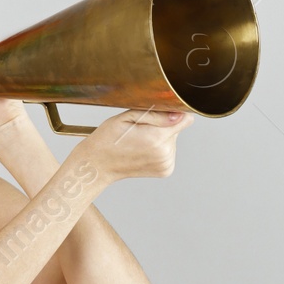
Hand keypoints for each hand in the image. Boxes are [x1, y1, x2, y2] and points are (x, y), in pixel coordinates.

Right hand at [76, 107, 195, 182]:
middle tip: (140, 129)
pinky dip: (160, 149)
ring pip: (173, 140)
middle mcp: (164, 153)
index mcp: (156, 138)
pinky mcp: (166, 170)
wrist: (98, 164)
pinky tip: (144, 150)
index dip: (174, 112)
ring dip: (161, 138)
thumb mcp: (128, 117)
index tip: (161, 113)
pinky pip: (170, 152)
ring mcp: (166, 164)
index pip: (185, 119)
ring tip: (139, 141)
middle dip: (163, 126)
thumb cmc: (108, 138)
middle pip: (177, 129)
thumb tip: (180, 115)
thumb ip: (157, 114)